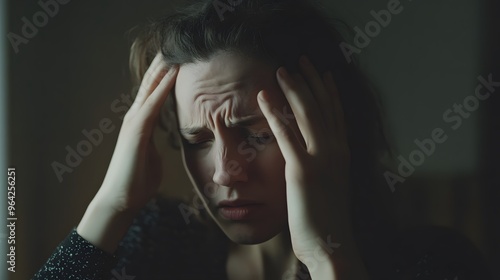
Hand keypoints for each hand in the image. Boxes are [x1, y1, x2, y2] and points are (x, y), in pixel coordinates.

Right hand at [97, 52, 177, 211]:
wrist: (121, 199)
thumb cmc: (137, 181)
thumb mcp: (152, 156)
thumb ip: (157, 143)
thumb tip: (166, 140)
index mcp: (141, 123)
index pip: (154, 93)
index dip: (165, 76)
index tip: (178, 61)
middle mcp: (136, 117)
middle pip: (150, 84)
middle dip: (162, 65)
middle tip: (175, 46)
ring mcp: (134, 122)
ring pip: (150, 88)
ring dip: (163, 68)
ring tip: (174, 50)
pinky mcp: (136, 130)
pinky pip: (152, 103)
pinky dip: (162, 87)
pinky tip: (173, 73)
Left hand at [257, 56, 364, 277]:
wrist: (333, 245)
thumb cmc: (328, 220)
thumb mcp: (330, 186)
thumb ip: (323, 167)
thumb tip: (310, 157)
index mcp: (342, 154)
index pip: (336, 114)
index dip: (328, 91)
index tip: (321, 72)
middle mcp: (336, 150)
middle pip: (323, 106)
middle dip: (311, 80)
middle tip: (299, 61)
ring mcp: (321, 159)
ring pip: (307, 113)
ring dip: (294, 88)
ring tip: (281, 70)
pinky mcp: (302, 170)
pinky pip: (286, 134)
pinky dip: (274, 113)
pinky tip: (264, 97)